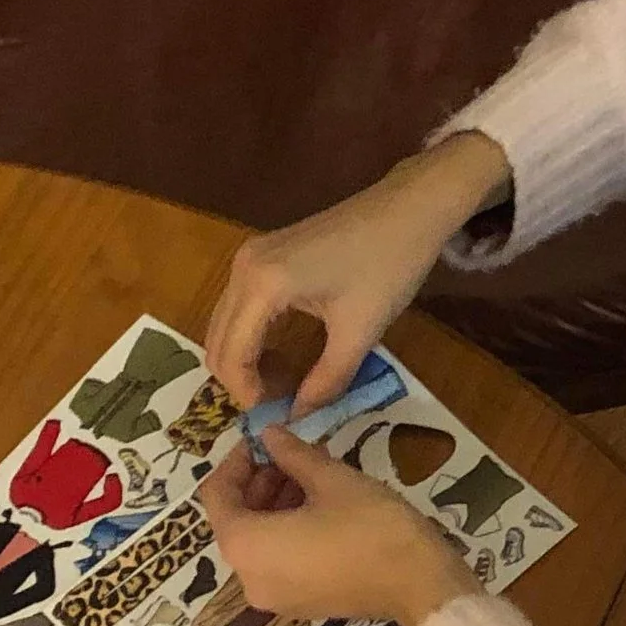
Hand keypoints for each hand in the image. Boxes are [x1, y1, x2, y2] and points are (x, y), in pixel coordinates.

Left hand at [198, 429, 476, 625]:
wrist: (420, 585)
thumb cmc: (371, 526)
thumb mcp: (330, 478)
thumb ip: (291, 454)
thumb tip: (269, 434)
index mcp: (246, 546)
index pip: (217, 496)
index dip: (235, 462)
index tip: (261, 440)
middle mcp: (248, 578)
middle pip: (235, 522)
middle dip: (257, 483)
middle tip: (288, 453)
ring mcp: (273, 598)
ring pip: (257, 542)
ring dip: (273, 506)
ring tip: (308, 475)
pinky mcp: (298, 606)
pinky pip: (277, 562)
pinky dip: (285, 533)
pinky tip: (317, 507)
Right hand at [203, 133, 511, 414]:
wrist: (409, 208)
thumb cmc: (389, 266)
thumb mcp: (359, 332)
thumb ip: (325, 382)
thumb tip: (297, 417)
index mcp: (262, 285)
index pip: (232, 357)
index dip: (248, 396)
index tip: (277, 416)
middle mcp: (243, 268)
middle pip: (216, 342)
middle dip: (241, 381)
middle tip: (280, 404)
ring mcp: (248, 257)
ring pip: (224, 326)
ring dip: (244, 360)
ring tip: (285, 383)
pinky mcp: (261, 255)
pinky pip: (239, 308)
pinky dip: (251, 338)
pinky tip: (284, 354)